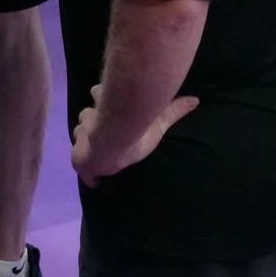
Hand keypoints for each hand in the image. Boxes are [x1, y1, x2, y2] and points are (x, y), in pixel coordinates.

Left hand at [71, 85, 198, 187]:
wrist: (112, 139)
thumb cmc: (133, 128)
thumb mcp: (158, 119)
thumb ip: (174, 110)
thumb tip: (196, 100)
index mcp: (104, 105)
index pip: (98, 96)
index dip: (101, 101)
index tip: (107, 111)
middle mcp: (90, 118)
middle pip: (85, 117)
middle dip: (91, 124)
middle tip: (100, 135)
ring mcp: (81, 138)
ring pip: (79, 136)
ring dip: (86, 142)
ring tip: (96, 154)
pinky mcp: (79, 159)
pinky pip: (81, 166)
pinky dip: (87, 172)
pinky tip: (94, 180)